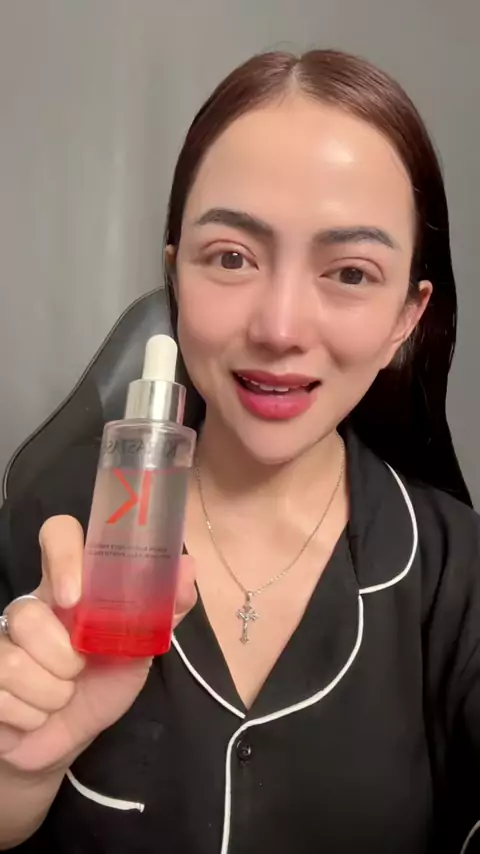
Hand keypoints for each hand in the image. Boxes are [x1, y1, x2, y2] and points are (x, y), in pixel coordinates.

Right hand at [0, 516, 196, 774]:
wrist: (69, 737)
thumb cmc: (104, 680)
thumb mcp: (141, 646)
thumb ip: (165, 609)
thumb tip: (187, 567)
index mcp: (70, 584)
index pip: (58, 533)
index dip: (63, 554)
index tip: (73, 596)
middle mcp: (30, 605)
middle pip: (27, 614)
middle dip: (64, 659)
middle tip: (80, 669)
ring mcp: (1, 640)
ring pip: (13, 663)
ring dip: (50, 694)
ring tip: (60, 696)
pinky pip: (0, 695)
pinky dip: (31, 716)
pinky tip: (36, 714)